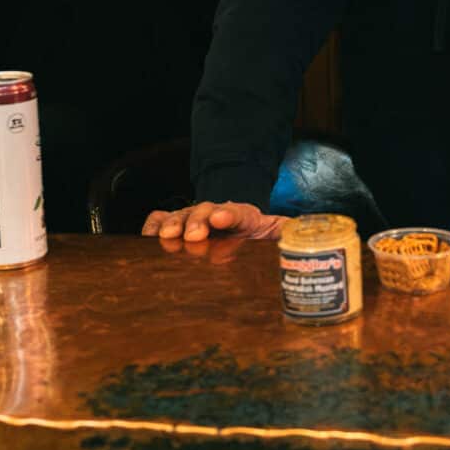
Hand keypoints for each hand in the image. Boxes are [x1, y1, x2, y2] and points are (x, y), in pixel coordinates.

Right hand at [142, 201, 285, 242]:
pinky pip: (160, 221)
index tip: (221, 218)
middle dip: (197, 221)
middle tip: (193, 235)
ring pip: (181, 216)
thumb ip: (287, 232)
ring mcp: (194, 220)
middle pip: (204, 211)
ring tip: (167, 236)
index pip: (237, 211)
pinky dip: (153, 226)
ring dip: (174, 224)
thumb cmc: (256, 237)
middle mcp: (215, 214)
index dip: (228, 214)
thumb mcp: (276, 235)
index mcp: (244, 216)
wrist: (239, 233)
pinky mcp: (176, 228)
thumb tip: (300, 229)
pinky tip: (148, 238)